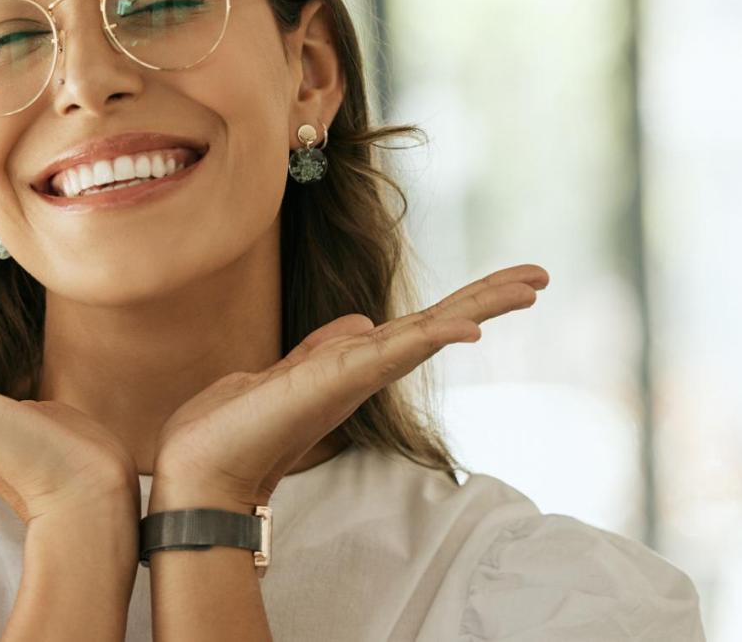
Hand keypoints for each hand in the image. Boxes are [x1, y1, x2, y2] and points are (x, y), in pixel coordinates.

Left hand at [150, 264, 549, 509]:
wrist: (200, 466)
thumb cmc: (235, 426)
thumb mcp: (286, 372)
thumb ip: (324, 347)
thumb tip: (360, 322)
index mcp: (353, 364)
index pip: (419, 326)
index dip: (462, 304)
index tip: (507, 283)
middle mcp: (363, 371)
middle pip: (438, 326)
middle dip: (488, 299)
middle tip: (541, 275)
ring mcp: (355, 376)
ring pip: (428, 333)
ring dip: (480, 306)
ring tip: (530, 284)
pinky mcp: (337, 380)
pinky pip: (394, 353)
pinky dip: (433, 338)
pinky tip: (470, 327)